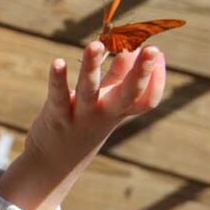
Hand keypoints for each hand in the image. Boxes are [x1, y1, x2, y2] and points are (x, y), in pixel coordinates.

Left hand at [0, 41, 166, 209]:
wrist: (53, 164)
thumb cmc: (82, 126)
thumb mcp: (105, 104)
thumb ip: (118, 77)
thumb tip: (131, 49)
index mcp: (119, 111)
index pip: (147, 99)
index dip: (155, 78)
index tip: (157, 53)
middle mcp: (104, 115)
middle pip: (128, 95)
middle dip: (141, 73)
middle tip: (152, 50)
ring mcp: (81, 117)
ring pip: (89, 90)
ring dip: (92, 67)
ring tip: (95, 45)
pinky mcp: (56, 117)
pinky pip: (58, 96)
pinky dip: (58, 79)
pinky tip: (58, 62)